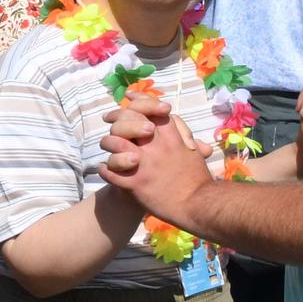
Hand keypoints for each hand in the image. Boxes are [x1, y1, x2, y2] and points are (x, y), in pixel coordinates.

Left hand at [99, 95, 214, 222]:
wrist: (199, 205)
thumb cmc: (198, 179)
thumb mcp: (193, 153)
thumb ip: (184, 139)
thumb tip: (182, 131)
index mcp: (171, 137)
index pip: (151, 109)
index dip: (139, 100)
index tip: (129, 96)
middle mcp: (155, 146)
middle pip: (128, 120)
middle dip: (116, 117)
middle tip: (108, 118)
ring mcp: (144, 164)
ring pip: (114, 143)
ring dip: (108, 143)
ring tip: (107, 148)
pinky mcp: (135, 183)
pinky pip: (111, 171)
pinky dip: (105, 169)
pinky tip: (104, 169)